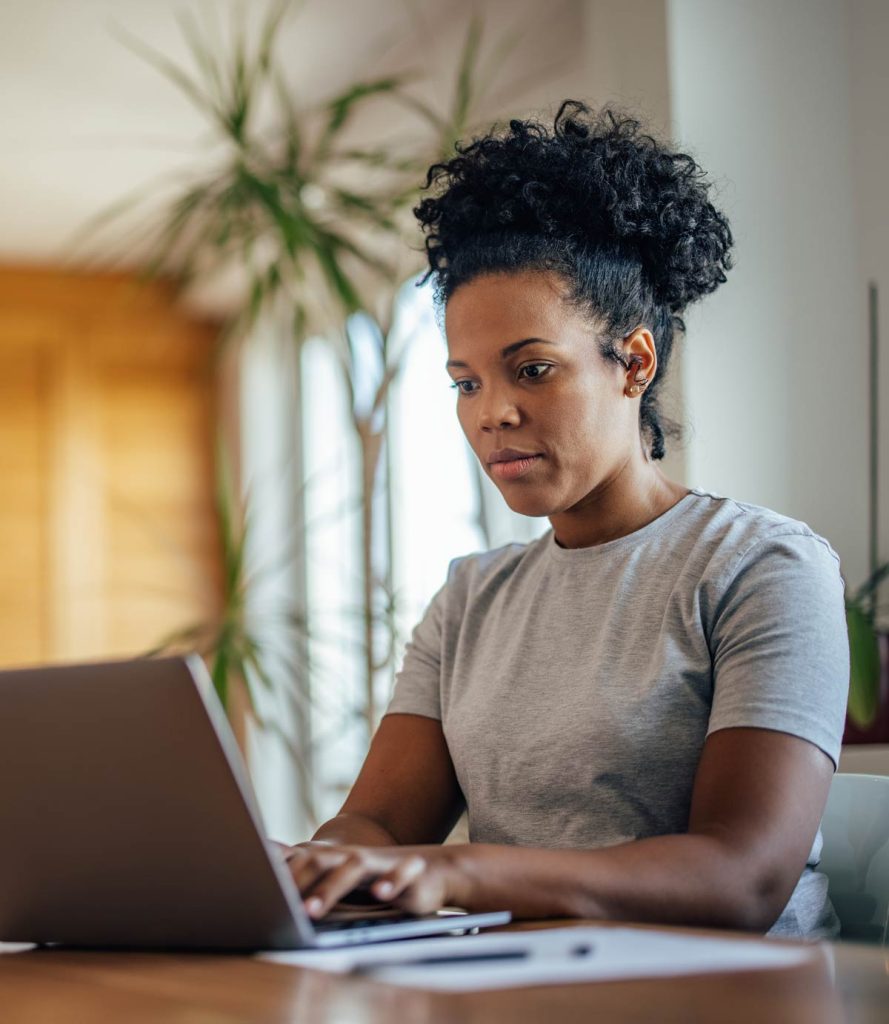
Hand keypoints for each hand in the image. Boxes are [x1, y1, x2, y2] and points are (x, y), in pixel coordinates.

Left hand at [283, 842, 455, 919]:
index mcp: (336, 859)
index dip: (280, 872)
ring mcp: (380, 863)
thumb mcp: (346, 882)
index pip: (302, 860)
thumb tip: (278, 875)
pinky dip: (389, 883)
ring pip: (353, 867)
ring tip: (312, 910)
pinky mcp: (410, 873)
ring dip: (330, 888)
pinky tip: (380, 894)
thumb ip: (316, 881)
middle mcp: (355, 857)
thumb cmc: (381, 881)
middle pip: (320, 860)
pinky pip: (399, 875)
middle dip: (297, 882)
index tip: (255, 888)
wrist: (434, 870)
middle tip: (276, 905)